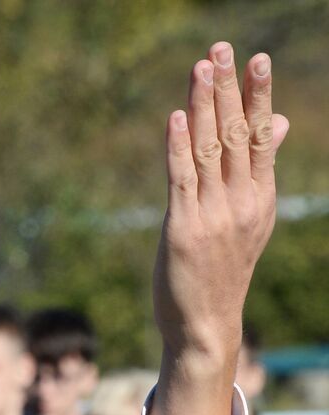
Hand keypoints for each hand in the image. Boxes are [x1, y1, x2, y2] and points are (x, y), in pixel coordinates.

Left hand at [149, 42, 288, 414]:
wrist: (205, 325)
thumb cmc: (219, 271)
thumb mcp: (248, 218)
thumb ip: (256, 170)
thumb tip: (278, 122)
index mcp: (259, 198)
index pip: (260, 136)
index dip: (257, 96)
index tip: (255, 59)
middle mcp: (240, 202)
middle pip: (236, 135)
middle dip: (228, 89)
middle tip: (222, 48)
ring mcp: (213, 215)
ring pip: (209, 150)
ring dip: (204, 107)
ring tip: (201, 68)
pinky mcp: (182, 229)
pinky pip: (181, 180)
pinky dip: (178, 147)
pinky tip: (176, 118)